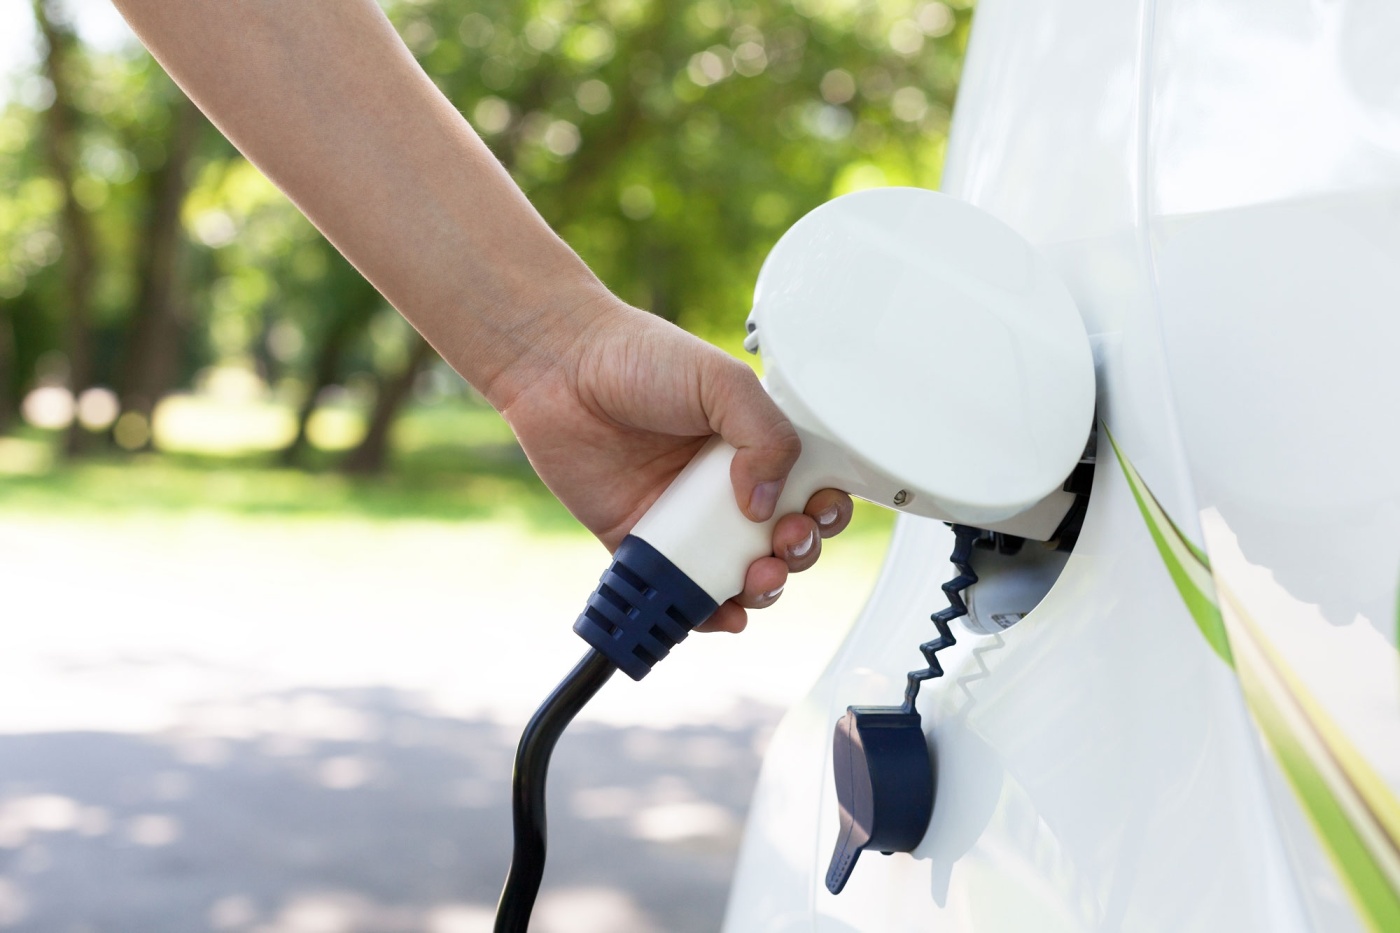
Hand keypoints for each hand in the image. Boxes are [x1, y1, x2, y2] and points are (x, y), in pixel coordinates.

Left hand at [497, 297, 853, 632]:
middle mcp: (723, 484)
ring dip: (762, 588)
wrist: (559, 369)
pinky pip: (680, 589)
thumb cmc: (636, 356)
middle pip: (781, 539)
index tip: (818, 512)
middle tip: (784, 543)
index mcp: (752, 443)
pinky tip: (723, 612)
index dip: (824, 510)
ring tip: (757, 579)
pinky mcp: (641, 544)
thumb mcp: (721, 380)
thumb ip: (767, 434)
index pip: (808, 488)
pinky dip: (706, 612)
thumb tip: (767, 504)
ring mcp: (684, 518)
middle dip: (797, 553)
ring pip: (738, 573)